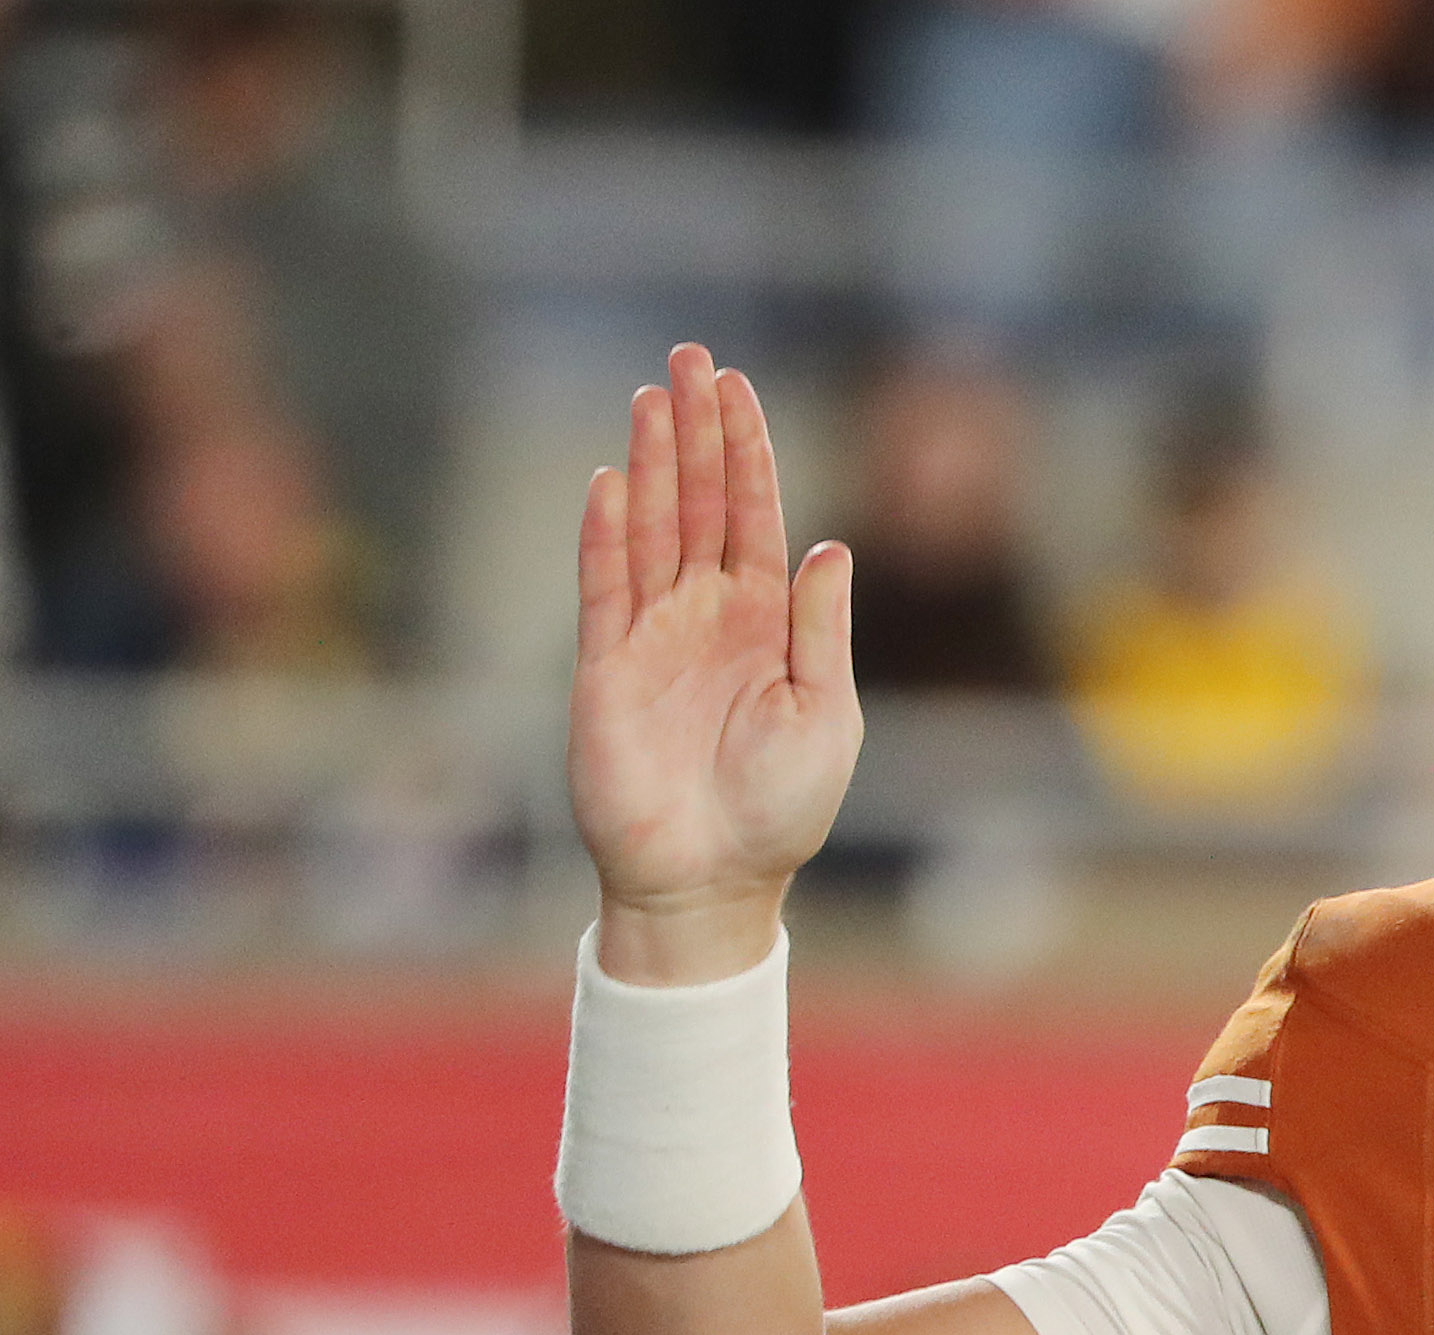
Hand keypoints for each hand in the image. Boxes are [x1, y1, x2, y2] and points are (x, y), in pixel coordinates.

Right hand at [569, 343, 858, 980]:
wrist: (712, 879)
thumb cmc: (781, 809)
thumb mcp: (825, 713)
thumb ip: (820, 629)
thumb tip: (829, 546)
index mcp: (768, 622)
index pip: (754, 516)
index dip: (747, 451)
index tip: (737, 387)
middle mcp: (708, 616)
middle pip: (699, 503)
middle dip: (695, 430)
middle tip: (690, 356)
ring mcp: (654, 637)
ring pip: (651, 528)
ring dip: (650, 463)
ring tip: (652, 395)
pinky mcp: (606, 669)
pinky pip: (604, 588)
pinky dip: (606, 535)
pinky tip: (608, 481)